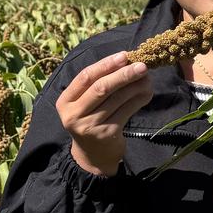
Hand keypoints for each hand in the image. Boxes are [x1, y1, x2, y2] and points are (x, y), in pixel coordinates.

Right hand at [55, 52, 152, 175]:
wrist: (93, 157)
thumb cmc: (90, 122)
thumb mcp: (84, 105)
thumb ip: (96, 85)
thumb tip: (126, 61)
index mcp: (65, 102)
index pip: (85, 77)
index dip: (105, 64)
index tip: (124, 56)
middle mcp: (74, 115)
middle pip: (101, 88)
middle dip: (123, 74)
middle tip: (141, 65)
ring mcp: (90, 126)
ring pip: (116, 99)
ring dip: (135, 86)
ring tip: (147, 77)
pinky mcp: (107, 134)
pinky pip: (126, 111)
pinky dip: (138, 100)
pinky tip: (147, 93)